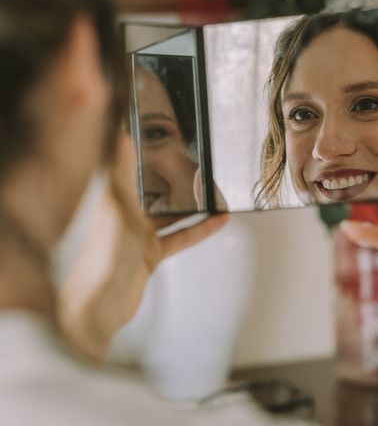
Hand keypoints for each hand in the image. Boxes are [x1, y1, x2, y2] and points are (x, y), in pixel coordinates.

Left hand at [57, 134, 228, 361]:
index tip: (159, 132)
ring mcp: (139, 234)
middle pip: (154, 188)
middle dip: (174, 176)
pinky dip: (199, 229)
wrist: (100, 305)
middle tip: (196, 161)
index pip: (130, 165)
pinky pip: (180, 236)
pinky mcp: (151, 254)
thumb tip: (122, 134)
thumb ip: (122, 171)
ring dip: (192, 203)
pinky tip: (217, 222)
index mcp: (112, 197)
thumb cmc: (103, 257)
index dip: (145, 150)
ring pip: (171, 213)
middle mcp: (125, 212)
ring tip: (215, 191)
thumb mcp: (117, 206)